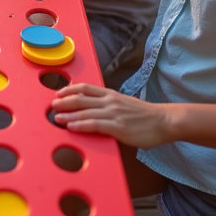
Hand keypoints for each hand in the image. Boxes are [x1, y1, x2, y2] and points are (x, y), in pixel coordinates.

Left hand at [51, 83, 173, 147]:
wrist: (164, 121)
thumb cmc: (145, 116)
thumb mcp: (124, 104)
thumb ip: (109, 105)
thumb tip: (95, 109)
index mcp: (111, 95)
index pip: (85, 88)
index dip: (70, 89)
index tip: (58, 92)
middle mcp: (109, 101)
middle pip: (80, 99)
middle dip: (64, 102)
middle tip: (52, 105)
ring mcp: (113, 114)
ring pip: (85, 112)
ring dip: (68, 114)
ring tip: (55, 117)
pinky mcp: (118, 128)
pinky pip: (95, 125)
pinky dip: (81, 125)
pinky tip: (71, 127)